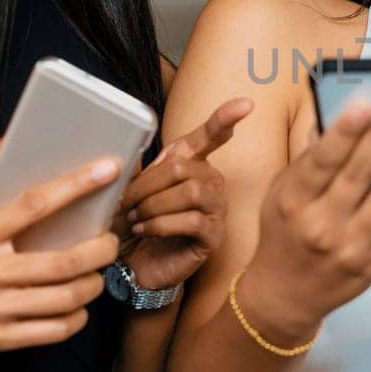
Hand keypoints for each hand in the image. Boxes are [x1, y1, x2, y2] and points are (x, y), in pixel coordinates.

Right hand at [0, 132, 122, 362]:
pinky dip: (75, 318)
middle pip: (63, 261)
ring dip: (93, 285)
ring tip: (97, 273)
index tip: (107, 169)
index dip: (76, 185)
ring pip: (64, 298)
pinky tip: (77, 306)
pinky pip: (51, 331)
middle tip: (110, 241)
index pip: (34, 204)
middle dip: (101, 250)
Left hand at [117, 97, 252, 291]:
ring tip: (135, 218)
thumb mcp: (127, 191)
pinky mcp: (214, 236)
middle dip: (147, 185)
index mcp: (191, 164)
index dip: (225, 119)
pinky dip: (161, 224)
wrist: (132, 267)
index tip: (245, 104)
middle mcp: (210, 182)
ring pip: (191, 192)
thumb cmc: (132, 224)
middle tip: (125, 203)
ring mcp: (216, 209)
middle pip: (184, 167)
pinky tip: (145, 231)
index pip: (210, 136)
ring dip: (153, 205)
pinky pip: (192, 221)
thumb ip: (134, 168)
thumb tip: (127, 148)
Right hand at [236, 99, 370, 344]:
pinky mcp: (370, 264)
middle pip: (356, 177)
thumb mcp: (280, 194)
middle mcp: (319, 225)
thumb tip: (333, 120)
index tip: (365, 102)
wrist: (283, 295)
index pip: (322, 160)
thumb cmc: (283, 236)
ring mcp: (347, 247)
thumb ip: (307, 160)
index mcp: (293, 201)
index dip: (345, 131)